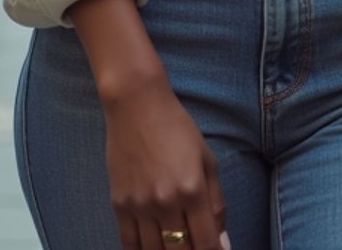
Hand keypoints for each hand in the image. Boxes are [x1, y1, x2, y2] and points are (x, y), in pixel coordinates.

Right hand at [103, 76, 228, 249]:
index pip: (206, 243)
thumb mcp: (207, 160)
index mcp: (193, 190)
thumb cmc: (177, 128)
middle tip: (193, 244)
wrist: (136, 106)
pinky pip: (129, 244)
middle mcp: (166, 202)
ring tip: (174, 244)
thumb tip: (222, 241)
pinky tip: (151, 247)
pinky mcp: (119, 205)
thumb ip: (216, 203)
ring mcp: (140, 206)